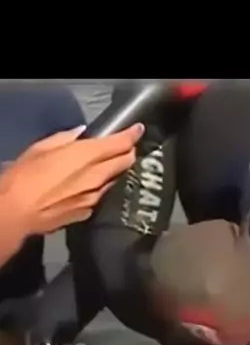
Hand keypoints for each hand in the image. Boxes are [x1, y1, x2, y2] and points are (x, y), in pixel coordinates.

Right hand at [0, 122, 144, 234]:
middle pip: (125, 162)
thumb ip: (66, 139)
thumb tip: (80, 135)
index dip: (132, 135)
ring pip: (113, 180)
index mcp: (87, 156)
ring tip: (103, 166)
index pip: (121, 144)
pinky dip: (97, 189)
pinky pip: (98, 196)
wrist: (17, 213)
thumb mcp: (41, 148)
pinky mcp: (87, 213)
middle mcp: (97, 177)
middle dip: (128, 152)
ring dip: (113, 171)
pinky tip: (84, 188)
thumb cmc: (24, 176)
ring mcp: (94, 198)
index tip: (138, 130)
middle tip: (125, 147)